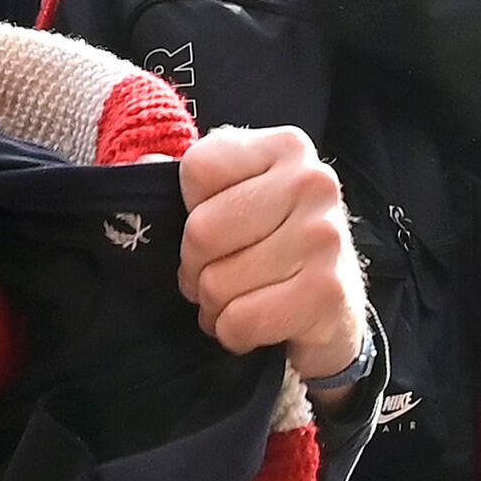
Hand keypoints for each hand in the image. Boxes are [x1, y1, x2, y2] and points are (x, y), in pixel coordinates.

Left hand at [173, 122, 366, 383]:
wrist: (335, 308)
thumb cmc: (274, 245)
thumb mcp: (238, 197)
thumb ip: (195, 180)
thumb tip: (144, 166)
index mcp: (286, 147)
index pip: (198, 168)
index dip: (190, 208)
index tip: (216, 227)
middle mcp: (312, 182)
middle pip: (201, 230)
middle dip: (195, 268)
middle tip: (217, 276)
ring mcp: (324, 236)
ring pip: (217, 283)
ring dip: (215, 306)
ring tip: (238, 301)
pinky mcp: (328, 291)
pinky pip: (241, 321)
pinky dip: (234, 334)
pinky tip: (254, 325)